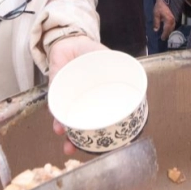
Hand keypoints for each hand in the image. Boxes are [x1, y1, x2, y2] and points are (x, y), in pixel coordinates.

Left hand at [49, 36, 105, 155]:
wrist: (68, 39)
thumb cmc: (89, 50)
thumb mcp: (106, 57)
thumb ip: (117, 65)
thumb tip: (135, 75)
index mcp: (98, 95)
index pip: (102, 117)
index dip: (105, 133)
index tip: (110, 146)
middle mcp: (83, 100)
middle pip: (83, 124)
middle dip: (82, 140)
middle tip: (82, 150)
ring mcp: (69, 97)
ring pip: (68, 120)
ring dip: (66, 132)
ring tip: (66, 140)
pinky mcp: (54, 91)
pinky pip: (55, 106)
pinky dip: (55, 116)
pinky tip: (57, 125)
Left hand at [152, 0, 177, 39]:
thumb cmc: (160, 6)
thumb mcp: (156, 14)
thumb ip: (156, 23)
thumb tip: (156, 30)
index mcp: (169, 20)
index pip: (167, 30)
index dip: (164, 35)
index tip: (162, 39)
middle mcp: (173, 20)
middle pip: (171, 30)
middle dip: (167, 34)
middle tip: (164, 38)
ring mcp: (175, 18)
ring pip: (173, 27)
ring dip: (169, 31)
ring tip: (165, 34)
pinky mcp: (175, 16)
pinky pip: (173, 24)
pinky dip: (171, 27)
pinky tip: (168, 28)